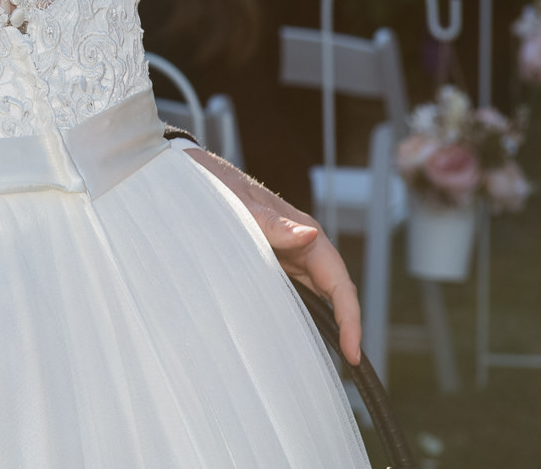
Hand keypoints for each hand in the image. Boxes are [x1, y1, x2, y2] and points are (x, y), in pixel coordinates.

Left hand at [187, 148, 362, 365]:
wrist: (187, 175)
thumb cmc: (217, 185)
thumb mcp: (241, 204)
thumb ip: (272, 223)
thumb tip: (309, 235)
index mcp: (304, 233)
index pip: (338, 281)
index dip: (350, 317)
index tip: (353, 350)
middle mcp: (301, 246)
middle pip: (333, 292)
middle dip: (344, 327)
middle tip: (347, 365)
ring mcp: (286, 256)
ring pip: (315, 295)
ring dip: (325, 323)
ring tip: (330, 357)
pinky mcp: (269, 263)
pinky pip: (292, 292)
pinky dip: (301, 314)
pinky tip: (294, 335)